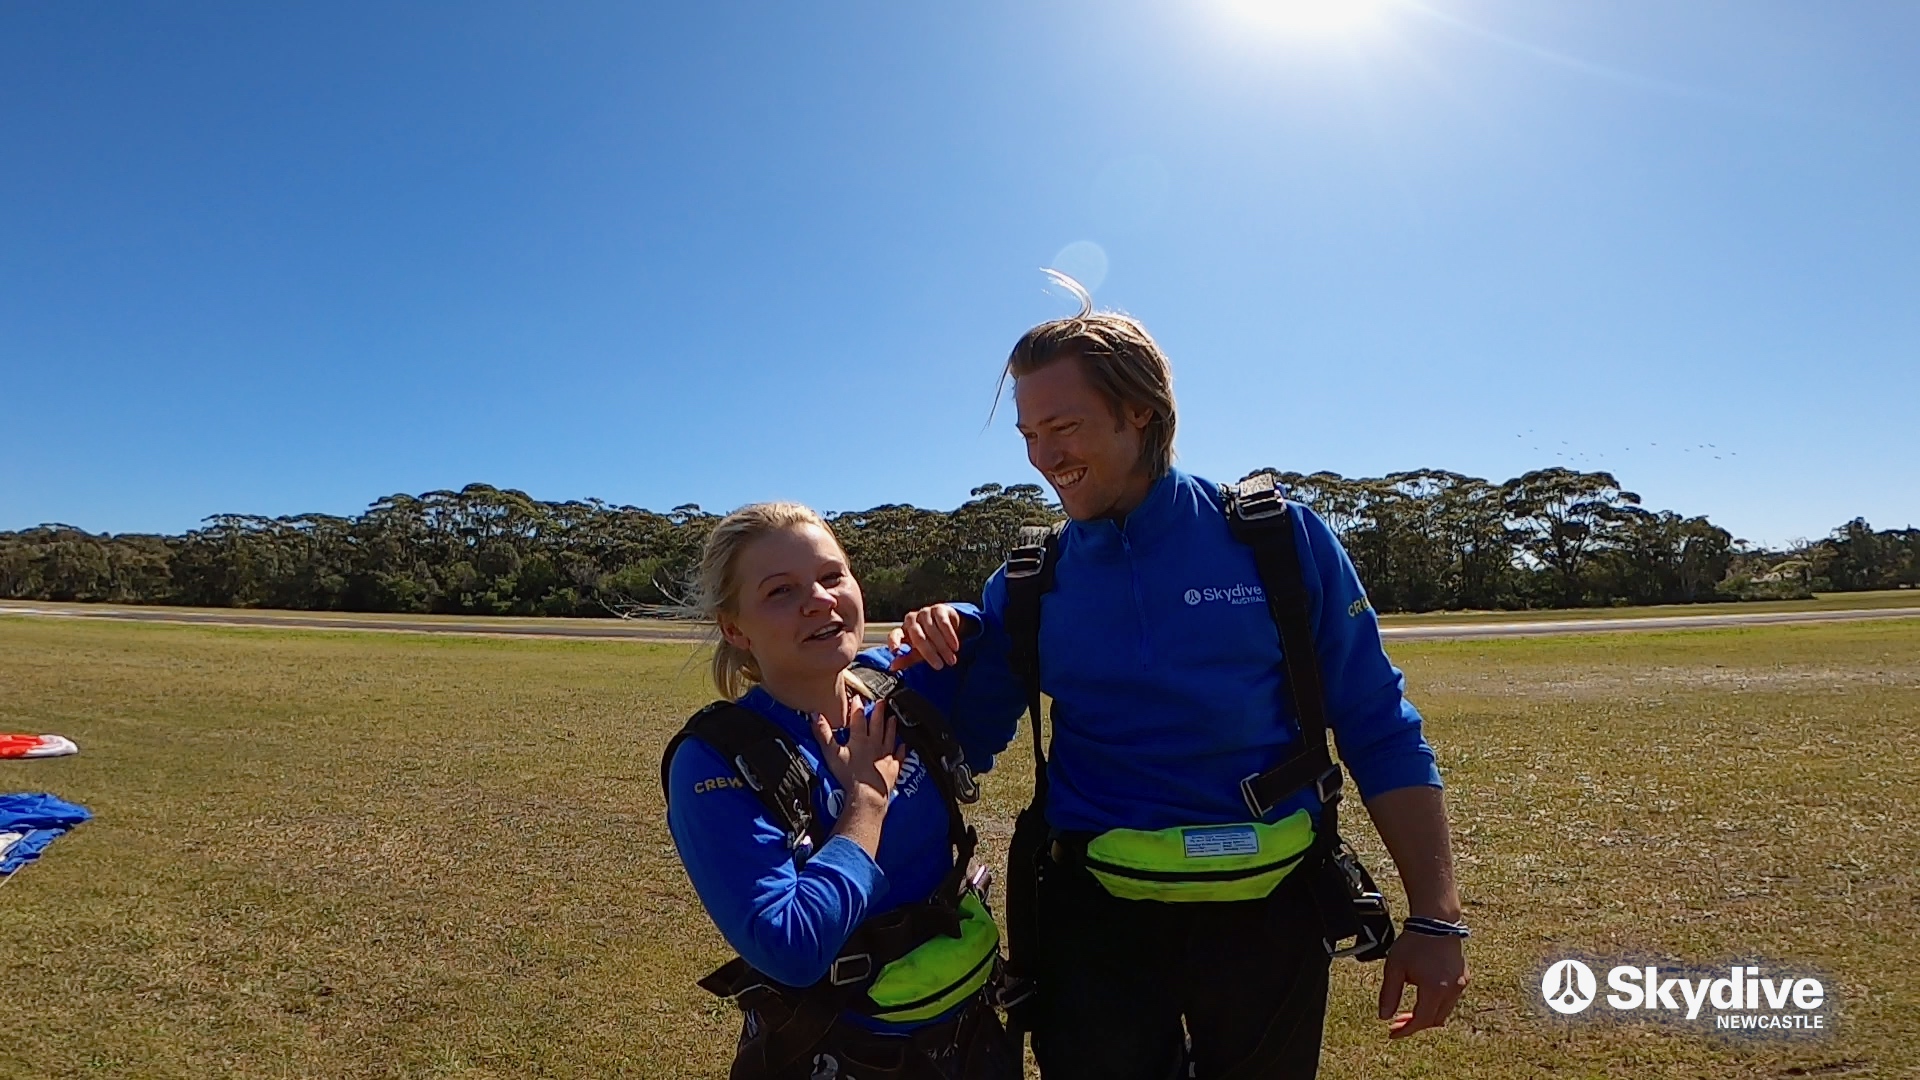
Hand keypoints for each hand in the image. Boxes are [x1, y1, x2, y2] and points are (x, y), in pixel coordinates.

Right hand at [810, 684, 905, 809]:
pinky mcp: (893, 769)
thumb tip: (815, 716)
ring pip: (889, 737)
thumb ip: (823, 734)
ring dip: (891, 727)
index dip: (857, 708)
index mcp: (860, 739)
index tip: (858, 698)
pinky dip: (901, 750)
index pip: (858, 719)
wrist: (866, 795)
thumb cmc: (849, 775)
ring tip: (892, 718)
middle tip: (882, 702)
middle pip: (877, 725)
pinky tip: (903, 746)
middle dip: (878, 712)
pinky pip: (899, 756)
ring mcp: (885, 756)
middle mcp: (875, 744)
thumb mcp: (832, 754)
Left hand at [886, 604, 964, 670]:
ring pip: (932, 631)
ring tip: (950, 659)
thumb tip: (893, 667)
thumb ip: (907, 659)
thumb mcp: (918, 652)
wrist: (948, 626)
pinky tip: (955, 646)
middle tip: (939, 665)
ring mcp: (924, 613)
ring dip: (943, 647)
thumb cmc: (930, 641)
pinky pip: (943, 623)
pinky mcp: (938, 609)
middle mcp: (911, 619)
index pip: (895, 634)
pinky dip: (950, 636)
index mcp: (904, 630)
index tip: (895, 650)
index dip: (894, 641)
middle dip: (929, 652)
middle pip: (918, 636)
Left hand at [1378, 932, 1467, 1038]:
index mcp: (1435, 989)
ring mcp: (1461, 984)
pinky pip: (1451, 999)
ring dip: (1427, 1015)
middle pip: (1434, 1020)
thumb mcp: (1394, 967)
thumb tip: (1384, 1016)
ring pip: (1444, 1011)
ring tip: (1408, 1012)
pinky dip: (1436, 1004)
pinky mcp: (1464, 977)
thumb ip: (1389, 994)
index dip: (1406, 1030)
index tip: (1392, 1034)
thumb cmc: (1414, 942)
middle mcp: (1452, 990)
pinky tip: (1423, 997)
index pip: (1421, 1021)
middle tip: (1397, 1023)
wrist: (1436, 920)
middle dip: (1415, 1024)